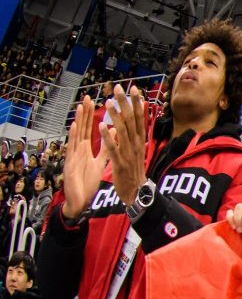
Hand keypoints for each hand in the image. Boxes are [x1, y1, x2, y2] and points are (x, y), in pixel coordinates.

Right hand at [60, 95, 108, 219]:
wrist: (79, 201)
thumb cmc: (87, 182)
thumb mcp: (100, 163)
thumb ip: (105, 149)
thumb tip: (113, 135)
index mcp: (86, 149)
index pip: (90, 129)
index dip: (92, 116)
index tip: (96, 102)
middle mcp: (78, 150)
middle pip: (83, 128)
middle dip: (85, 113)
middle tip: (88, 97)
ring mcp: (73, 156)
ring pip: (77, 135)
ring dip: (79, 121)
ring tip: (81, 106)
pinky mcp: (70, 164)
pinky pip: (73, 149)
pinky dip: (74, 137)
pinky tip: (75, 126)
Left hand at [100, 84, 147, 205]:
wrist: (137, 193)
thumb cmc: (135, 171)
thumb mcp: (138, 151)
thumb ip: (136, 135)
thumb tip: (139, 121)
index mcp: (139, 141)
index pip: (139, 118)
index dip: (137, 103)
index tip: (134, 88)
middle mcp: (135, 144)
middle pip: (131, 121)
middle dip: (125, 104)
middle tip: (119, 88)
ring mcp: (128, 153)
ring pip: (122, 131)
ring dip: (115, 116)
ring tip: (108, 103)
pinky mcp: (119, 163)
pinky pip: (112, 148)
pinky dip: (107, 137)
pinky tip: (101, 126)